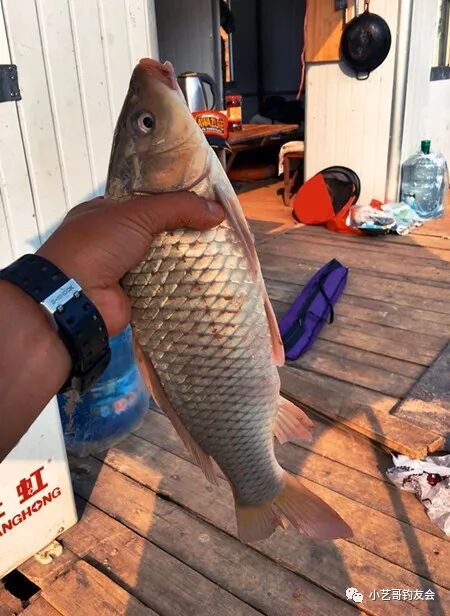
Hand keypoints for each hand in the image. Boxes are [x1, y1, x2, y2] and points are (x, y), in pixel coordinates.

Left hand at [37, 193, 223, 335]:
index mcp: (103, 213)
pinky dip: (180, 283)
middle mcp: (111, 240)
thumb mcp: (137, 213)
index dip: (171, 201)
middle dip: (182, 231)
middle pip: (155, 232)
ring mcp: (122, 269)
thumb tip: (218, 211)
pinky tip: (206, 278)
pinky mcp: (134, 294)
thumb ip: (178, 207)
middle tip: (215, 229)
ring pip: (161, 260)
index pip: (143, 201)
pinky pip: (163, 286)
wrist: (76, 298)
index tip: (201, 202)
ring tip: (219, 253)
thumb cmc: (97, 245)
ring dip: (184, 259)